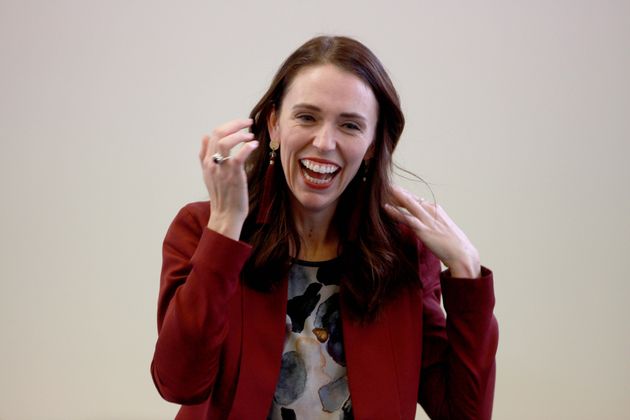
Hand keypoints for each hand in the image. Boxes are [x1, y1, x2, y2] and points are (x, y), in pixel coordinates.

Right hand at [199, 118, 258, 239]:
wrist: (225, 215)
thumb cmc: (222, 195)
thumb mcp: (208, 174)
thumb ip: (205, 155)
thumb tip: (204, 136)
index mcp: (206, 161)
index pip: (213, 134)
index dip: (228, 125)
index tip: (241, 125)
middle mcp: (211, 162)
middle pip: (219, 134)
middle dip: (235, 124)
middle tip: (248, 123)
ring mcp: (221, 168)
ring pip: (225, 141)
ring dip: (240, 134)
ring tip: (251, 135)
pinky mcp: (233, 175)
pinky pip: (238, 156)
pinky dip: (247, 147)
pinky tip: (254, 144)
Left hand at [384, 185, 480, 277]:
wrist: (462, 253)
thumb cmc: (453, 243)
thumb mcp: (441, 227)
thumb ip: (431, 221)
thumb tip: (421, 221)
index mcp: (435, 209)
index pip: (415, 198)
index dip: (402, 194)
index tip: (391, 190)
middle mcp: (431, 210)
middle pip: (410, 198)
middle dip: (396, 191)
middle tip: (383, 185)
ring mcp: (427, 219)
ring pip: (408, 204)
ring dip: (394, 197)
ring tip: (382, 190)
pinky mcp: (423, 229)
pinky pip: (406, 218)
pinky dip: (395, 212)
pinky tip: (386, 207)